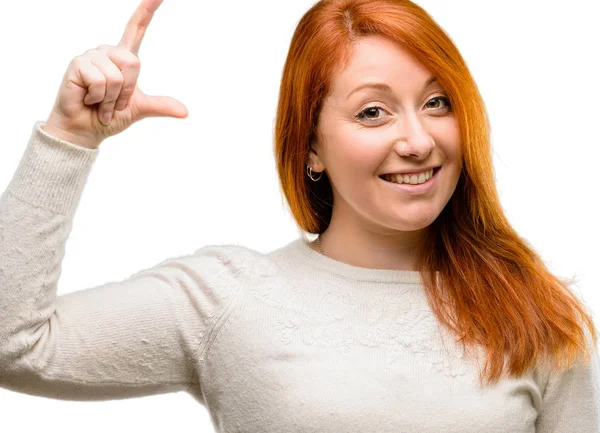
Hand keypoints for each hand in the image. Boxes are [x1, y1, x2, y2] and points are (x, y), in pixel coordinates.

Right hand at [43, 0, 187, 148]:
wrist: (87, 130)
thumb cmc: (111, 116)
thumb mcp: (140, 109)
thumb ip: (161, 106)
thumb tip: (185, 112)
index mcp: (125, 58)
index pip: (136, 28)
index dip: (147, 10)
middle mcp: (108, 52)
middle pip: (133, 63)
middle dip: (127, 91)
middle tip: (114, 102)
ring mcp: (92, 56)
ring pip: (115, 76)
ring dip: (111, 98)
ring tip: (100, 102)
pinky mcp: (78, 64)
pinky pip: (100, 80)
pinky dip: (98, 98)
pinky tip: (89, 99)